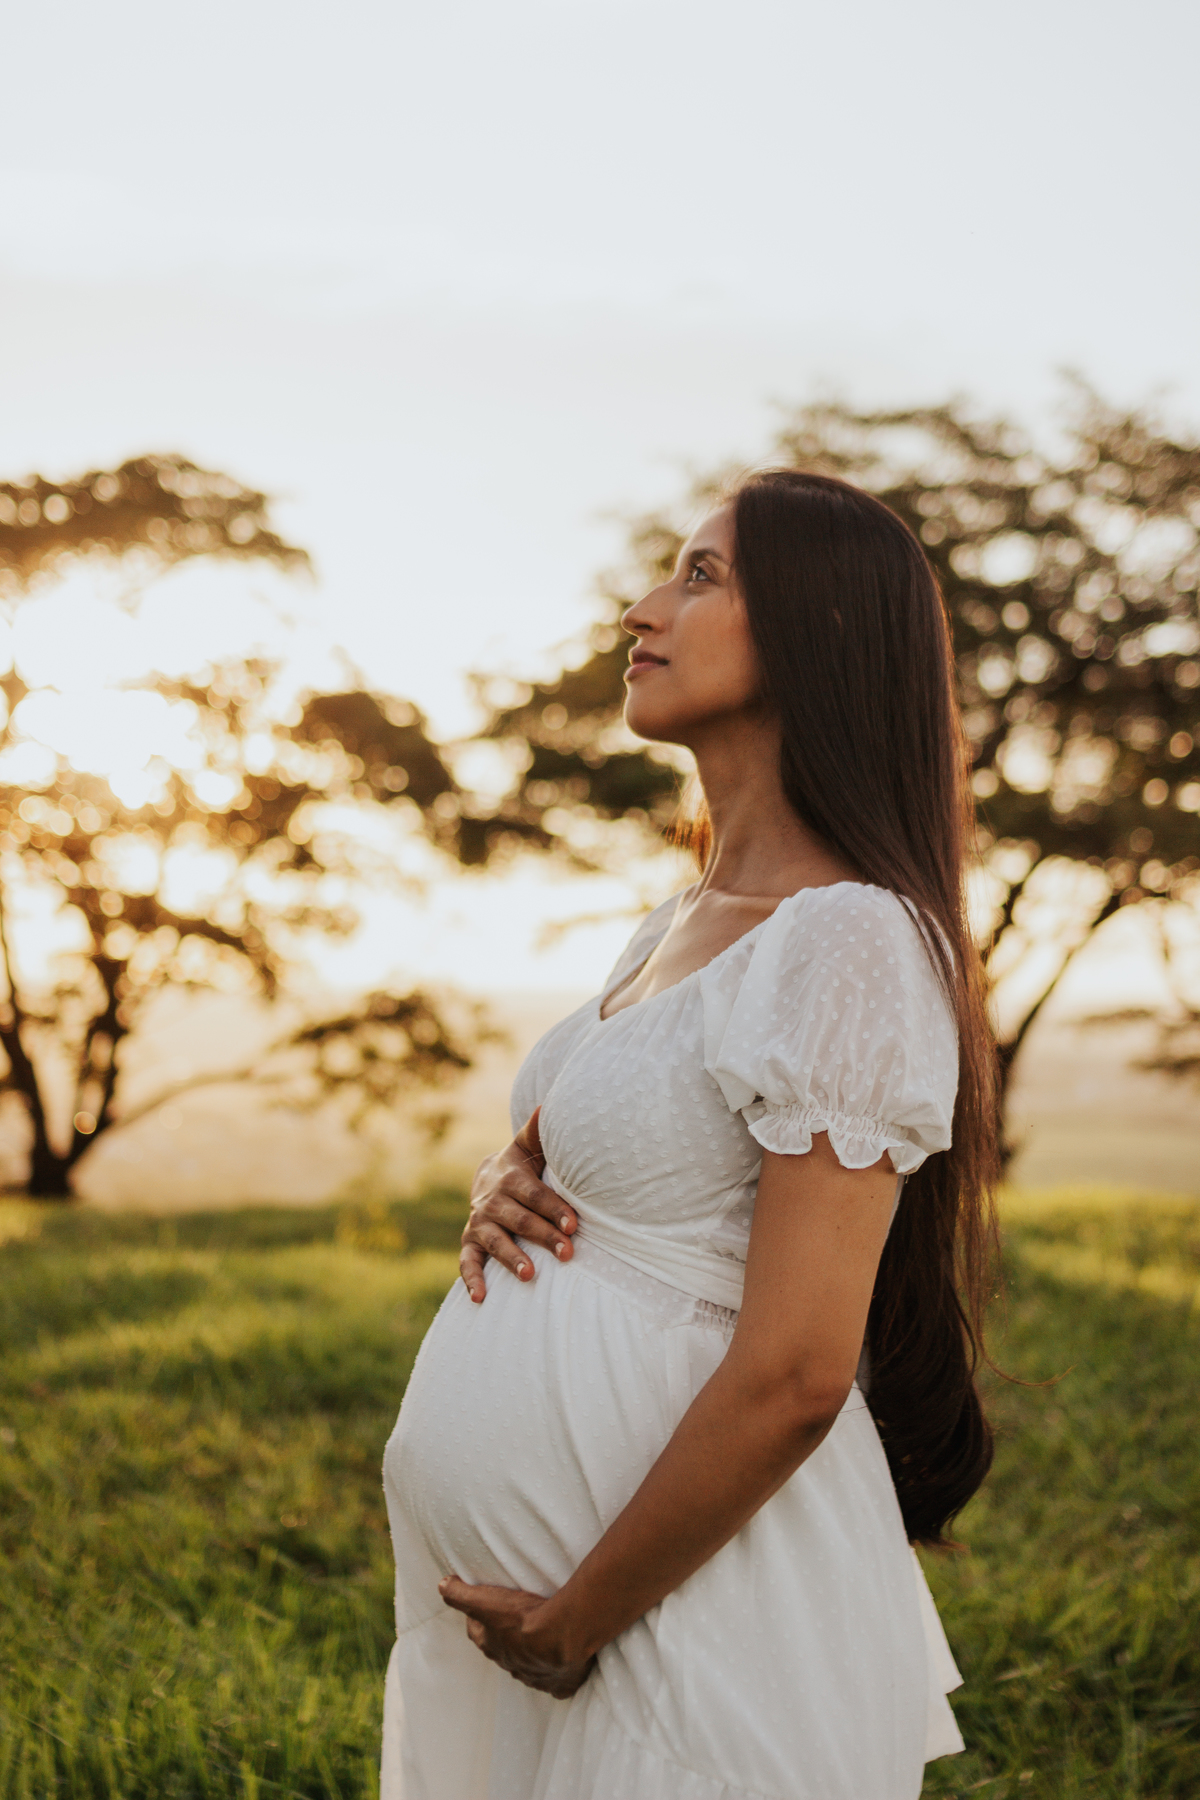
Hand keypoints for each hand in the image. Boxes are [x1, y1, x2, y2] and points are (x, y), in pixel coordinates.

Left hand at [439, 1576, 594, 1698]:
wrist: (560, 1635)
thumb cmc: (521, 1616)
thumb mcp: (485, 1600)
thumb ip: (460, 1593)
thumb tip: (442, 1585)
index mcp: (492, 1646)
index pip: (477, 1633)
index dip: (479, 1620)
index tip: (485, 1607)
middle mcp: (510, 1665)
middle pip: (503, 1651)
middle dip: (505, 1639)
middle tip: (515, 1620)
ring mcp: (535, 1678)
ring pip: (528, 1668)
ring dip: (531, 1656)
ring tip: (541, 1638)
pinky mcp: (558, 1685)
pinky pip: (555, 1684)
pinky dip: (556, 1676)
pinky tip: (562, 1666)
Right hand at [460, 1108, 577, 1302]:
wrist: (489, 1177)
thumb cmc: (523, 1165)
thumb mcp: (529, 1146)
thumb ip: (540, 1130)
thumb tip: (550, 1104)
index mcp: (511, 1177)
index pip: (534, 1194)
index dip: (553, 1209)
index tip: (573, 1224)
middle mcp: (492, 1200)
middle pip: (519, 1220)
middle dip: (543, 1236)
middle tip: (568, 1253)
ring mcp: (479, 1222)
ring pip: (495, 1241)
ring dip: (512, 1258)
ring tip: (530, 1275)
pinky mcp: (470, 1242)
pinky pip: (467, 1261)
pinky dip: (472, 1279)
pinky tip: (482, 1298)